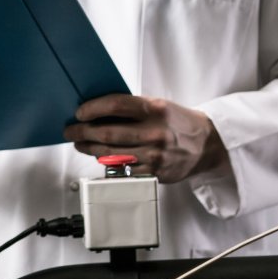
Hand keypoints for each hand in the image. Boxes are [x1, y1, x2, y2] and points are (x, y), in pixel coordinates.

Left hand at [64, 95, 225, 183]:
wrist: (206, 145)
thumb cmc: (179, 122)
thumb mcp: (160, 106)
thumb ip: (134, 108)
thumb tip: (99, 110)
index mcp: (156, 109)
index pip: (116, 105)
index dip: (93, 108)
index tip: (79, 112)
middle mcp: (155, 132)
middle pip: (108, 132)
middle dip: (83, 131)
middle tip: (71, 130)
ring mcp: (155, 155)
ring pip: (111, 153)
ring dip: (90, 148)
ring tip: (80, 143)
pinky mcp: (154, 173)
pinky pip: (123, 169)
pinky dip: (107, 162)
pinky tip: (100, 156)